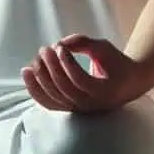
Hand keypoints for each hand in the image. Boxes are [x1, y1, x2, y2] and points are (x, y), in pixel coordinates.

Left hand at [22, 34, 145, 113]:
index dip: (66, 62)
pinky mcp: (70, 110)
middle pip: (63, 89)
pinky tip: (26, 72)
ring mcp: (80, 110)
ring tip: (36, 58)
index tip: (59, 46)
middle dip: (49, 67)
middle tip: (45, 49)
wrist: (127, 85)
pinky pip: (48, 103)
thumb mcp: (104, 48)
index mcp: (105, 90)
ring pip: (54, 97)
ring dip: (40, 76)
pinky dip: (34, 89)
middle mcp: (92, 105)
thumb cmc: (115, 63)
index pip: (79, 80)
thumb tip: (59, 44)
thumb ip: (83, 43)